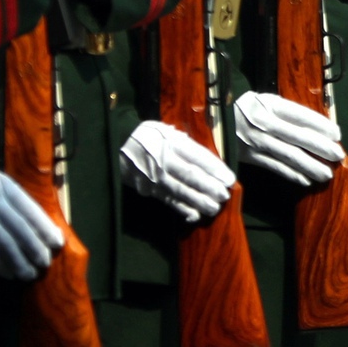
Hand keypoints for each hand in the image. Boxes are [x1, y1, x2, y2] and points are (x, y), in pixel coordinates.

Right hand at [0, 167, 62, 281]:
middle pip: (21, 229)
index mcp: (3, 184)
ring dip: (20, 261)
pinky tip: (8, 273)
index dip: (46, 228)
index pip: (31, 210)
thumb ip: (10, 200)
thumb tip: (36, 227)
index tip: (57, 242)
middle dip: (36, 249)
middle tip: (45, 263)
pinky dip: (0, 264)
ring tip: (29, 273)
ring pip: (6, 243)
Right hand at [119, 119, 234, 222]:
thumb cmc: (150, 135)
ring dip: (198, 201)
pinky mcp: (148, 189)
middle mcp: (163, 160)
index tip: (230, 179)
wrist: (118, 143)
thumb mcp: (169, 131)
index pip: (197, 157)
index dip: (215, 169)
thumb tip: (211, 160)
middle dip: (209, 187)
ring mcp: (154, 176)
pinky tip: (194, 215)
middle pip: (190, 175)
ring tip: (214, 208)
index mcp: (172, 143)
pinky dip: (181, 208)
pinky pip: (167, 200)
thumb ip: (189, 144)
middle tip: (225, 195)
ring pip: (180, 191)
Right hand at [230, 91, 342, 188]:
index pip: (300, 115)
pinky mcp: (249, 156)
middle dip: (321, 147)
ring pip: (288, 154)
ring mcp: (255, 140)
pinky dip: (292, 174)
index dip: (321, 125)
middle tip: (338, 155)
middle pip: (297, 136)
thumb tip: (320, 125)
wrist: (215, 120)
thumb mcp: (265, 101)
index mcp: (270, 104)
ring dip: (310, 165)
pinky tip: (306, 180)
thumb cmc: (248, 109)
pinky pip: (274, 166)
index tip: (337, 134)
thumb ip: (288, 111)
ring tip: (326, 174)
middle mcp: (263, 122)